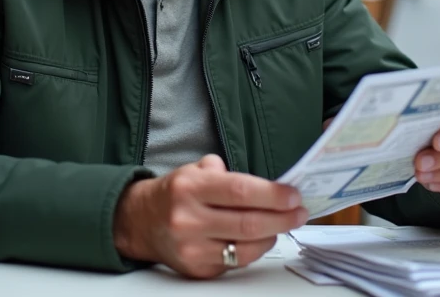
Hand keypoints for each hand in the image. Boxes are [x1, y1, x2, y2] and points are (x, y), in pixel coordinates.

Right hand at [112, 155, 307, 277]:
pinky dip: (254, 250)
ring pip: (246, 249)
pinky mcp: (197, 269)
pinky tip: (261, 238)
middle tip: (299, 212)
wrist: (140, 222)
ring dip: (272, 236)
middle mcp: (188, 219)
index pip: (240, 191)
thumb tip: (269, 184)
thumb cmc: (174, 193)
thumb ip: (228, 173)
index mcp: (190, 188)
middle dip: (282, 218)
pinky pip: (236, 262)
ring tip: (283, 224)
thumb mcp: (194, 170)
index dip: (273, 195)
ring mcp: (192, 248)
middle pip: (248, 223)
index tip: (293, 195)